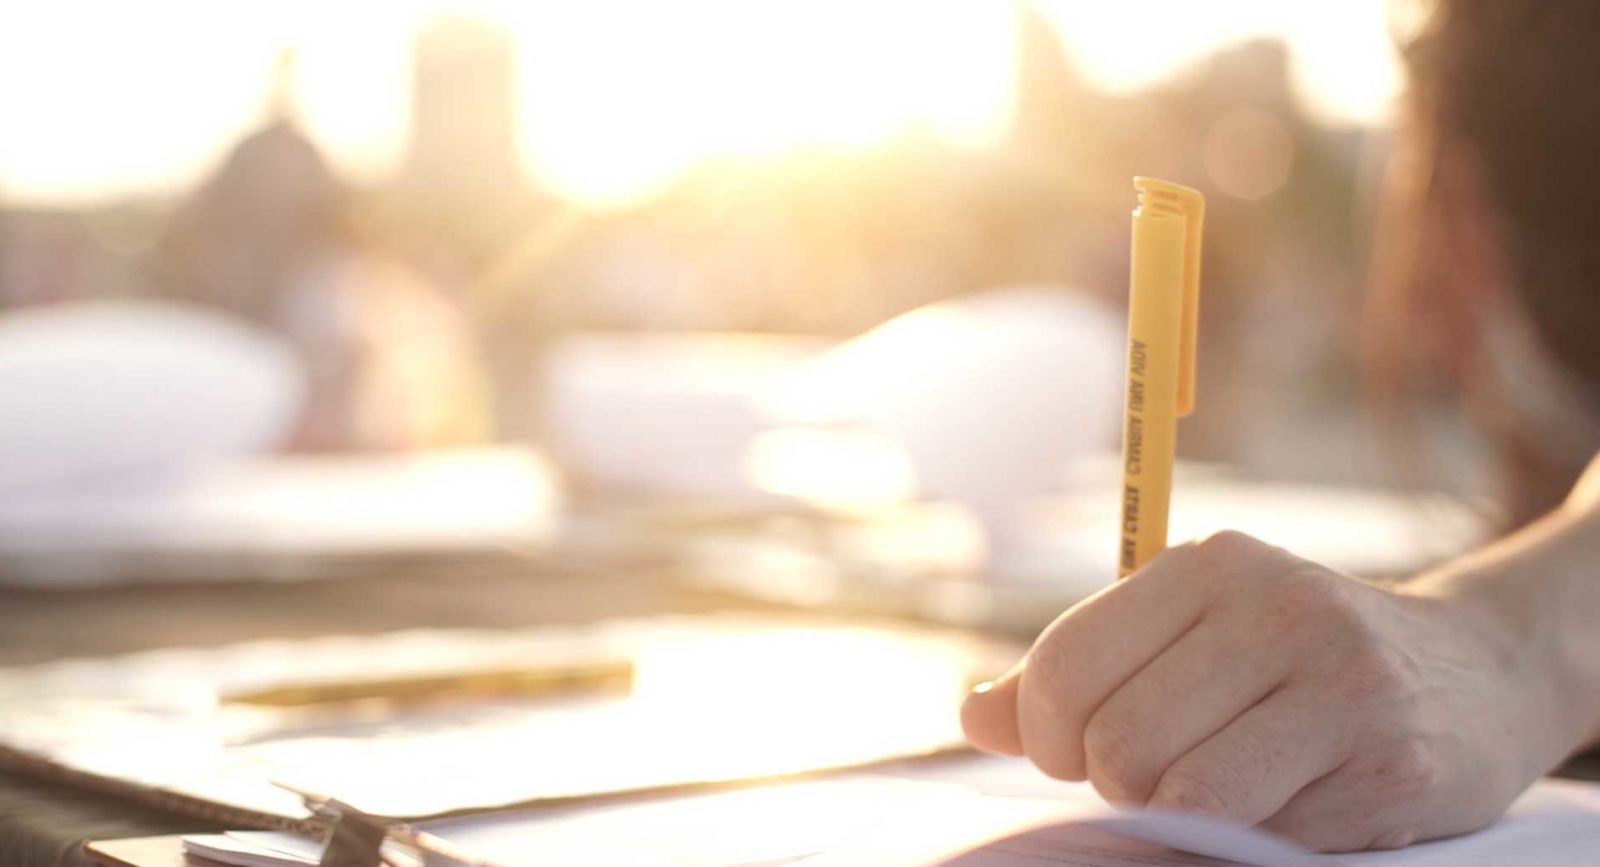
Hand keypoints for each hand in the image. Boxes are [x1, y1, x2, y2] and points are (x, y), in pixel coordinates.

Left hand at [961, 531, 1570, 851]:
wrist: (1478, 671)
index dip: (1048, 737)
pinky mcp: (1388, 758)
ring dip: (1180, 816)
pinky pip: (1260, 834)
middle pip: (1113, 743)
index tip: (1082, 752)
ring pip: (1180, 793)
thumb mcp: (1188, 635)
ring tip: (1223, 787)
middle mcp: (1271, 605)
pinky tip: (1290, 801)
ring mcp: (1337, 680)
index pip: (1062, 668)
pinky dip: (1249, 837)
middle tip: (1165, 774)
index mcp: (1203, 565)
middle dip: (1119, 784)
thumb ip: (1076, 673)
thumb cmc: (1296, 660)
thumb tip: (970, 711)